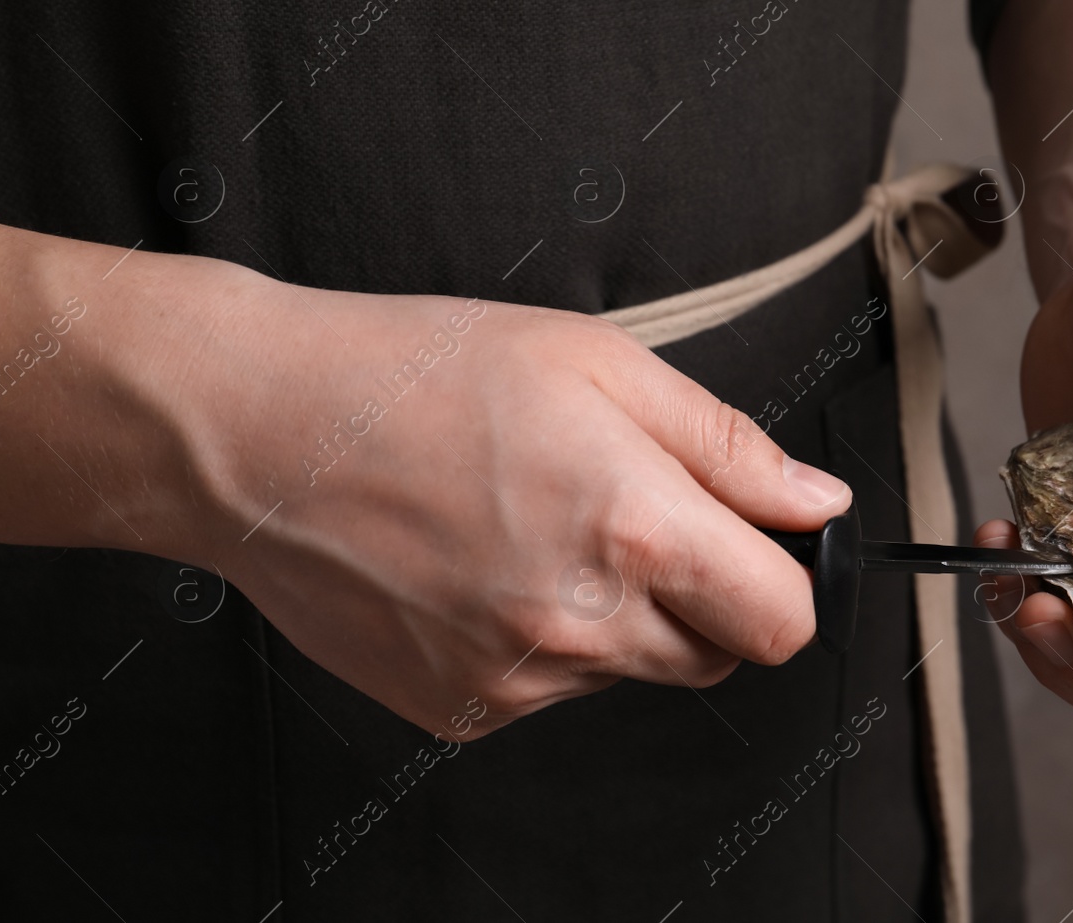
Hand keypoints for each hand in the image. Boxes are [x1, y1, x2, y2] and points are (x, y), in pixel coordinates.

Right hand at [26, 249, 848, 739]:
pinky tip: (483, 566)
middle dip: (703, 594)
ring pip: (629, 672)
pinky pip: (549, 690)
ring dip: (617, 615)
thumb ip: (726, 446)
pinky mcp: (460, 709)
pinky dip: (541, 641)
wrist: (256, 432)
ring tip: (534, 524)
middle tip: (626, 509)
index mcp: (636, 531)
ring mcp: (517, 680)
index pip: (783, 622)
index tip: (755, 544)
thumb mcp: (598, 362)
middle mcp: (582, 625)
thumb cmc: (417, 375)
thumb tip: (815, 503)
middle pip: (715, 655)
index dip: (783, 579)